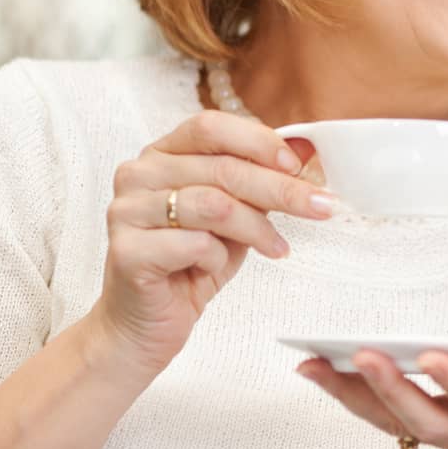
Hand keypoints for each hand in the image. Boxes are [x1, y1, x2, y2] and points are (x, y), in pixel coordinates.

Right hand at [93, 109, 331, 373]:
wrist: (147, 322)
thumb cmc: (193, 262)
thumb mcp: (237, 214)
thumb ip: (262, 180)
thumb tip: (308, 152)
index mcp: (162, 154)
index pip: (210, 126)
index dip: (258, 142)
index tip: (297, 166)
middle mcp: (138, 175)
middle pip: (222, 168)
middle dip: (281, 189)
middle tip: (321, 207)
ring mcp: (126, 211)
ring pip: (214, 205)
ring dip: (257, 228)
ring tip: (276, 247)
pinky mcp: (127, 251)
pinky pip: (194, 244)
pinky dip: (219, 257)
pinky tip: (216, 268)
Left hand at [299, 322, 447, 448]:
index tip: (434, 356)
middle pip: (431, 420)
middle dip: (393, 389)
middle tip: (362, 354)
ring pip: (399, 423)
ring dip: (354, 396)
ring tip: (312, 362)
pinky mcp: (440, 432)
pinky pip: (389, 420)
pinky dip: (351, 397)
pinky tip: (320, 370)